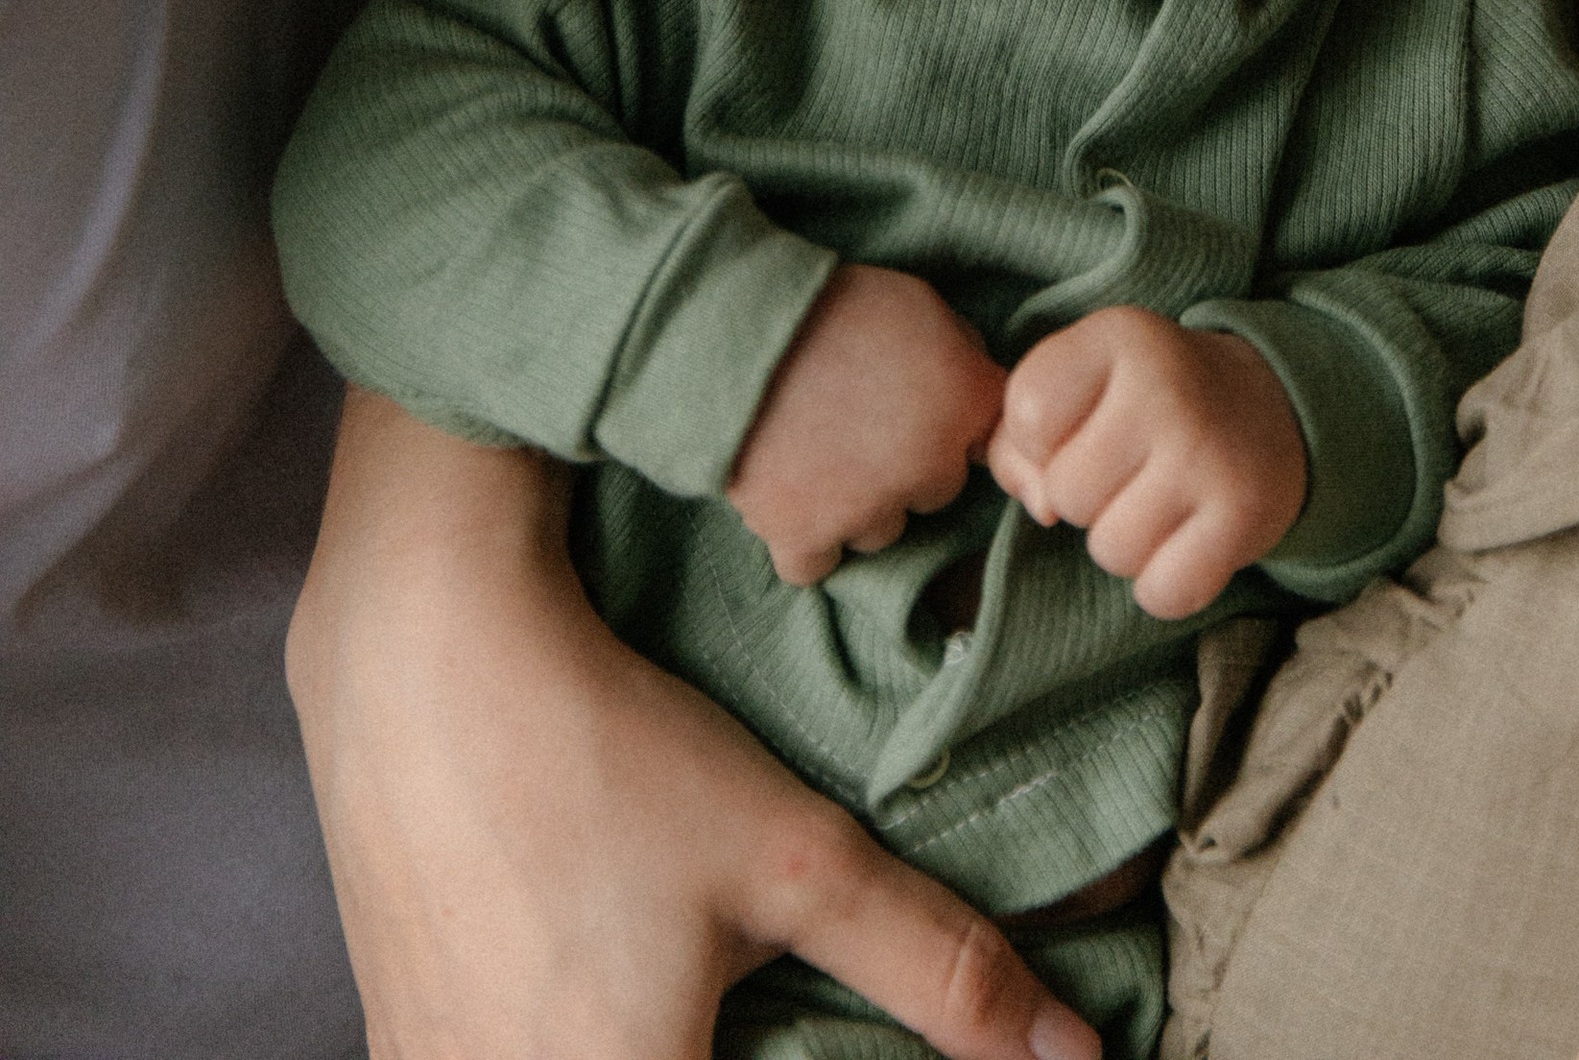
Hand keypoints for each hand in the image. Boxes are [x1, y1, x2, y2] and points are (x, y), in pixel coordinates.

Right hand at [289, 390, 1098, 1059]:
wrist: (419, 661)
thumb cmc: (610, 756)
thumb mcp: (795, 860)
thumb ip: (938, 971)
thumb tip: (1070, 1051)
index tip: (828, 1031)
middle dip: (754, 1048)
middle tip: (765, 999)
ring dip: (668, 1038)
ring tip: (696, 986)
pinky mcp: (404, 1043)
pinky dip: (580, 1033)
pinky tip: (607, 973)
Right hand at [726, 263, 1007, 584]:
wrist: (740, 329)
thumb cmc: (834, 305)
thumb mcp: (918, 302)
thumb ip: (960, 352)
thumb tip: (974, 382)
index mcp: (965, 403)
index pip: (991, 439)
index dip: (955, 423)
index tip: (924, 409)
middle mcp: (929, 469)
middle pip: (936, 489)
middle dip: (909, 463)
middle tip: (862, 422)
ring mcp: (868, 510)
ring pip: (880, 530)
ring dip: (858, 504)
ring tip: (818, 451)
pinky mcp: (805, 537)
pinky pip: (816, 565)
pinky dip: (805, 541)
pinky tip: (792, 500)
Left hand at [985, 309, 1307, 617]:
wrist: (1271, 407)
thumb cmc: (1149, 403)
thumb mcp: (1084, 384)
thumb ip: (1022, 436)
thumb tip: (1041, 508)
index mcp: (1119, 336)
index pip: (1029, 414)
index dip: (1040, 442)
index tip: (1082, 428)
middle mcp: (1166, 385)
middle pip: (1065, 493)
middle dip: (1088, 497)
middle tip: (1135, 467)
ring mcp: (1207, 452)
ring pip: (1110, 550)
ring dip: (1126, 542)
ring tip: (1162, 499)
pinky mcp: (1243, 515)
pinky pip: (1162, 593)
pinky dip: (1167, 584)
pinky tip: (1190, 539)